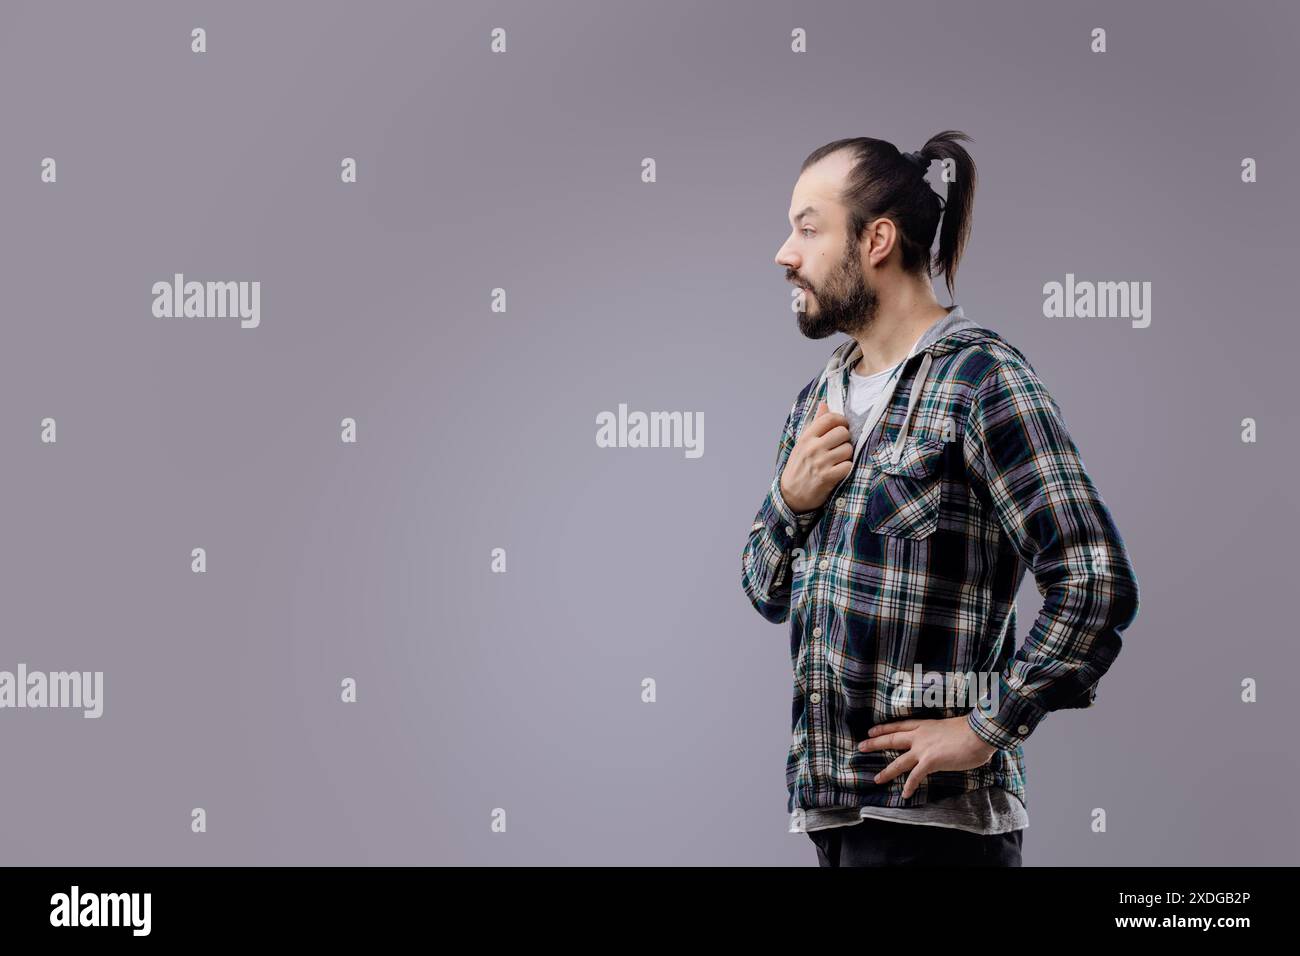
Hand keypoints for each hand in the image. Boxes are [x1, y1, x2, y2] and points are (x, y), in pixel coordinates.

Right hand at [779, 400, 852, 513]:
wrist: (791, 494)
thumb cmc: (798, 466)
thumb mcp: (803, 443)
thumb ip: (816, 423)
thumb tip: (824, 404)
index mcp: (807, 437)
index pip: (829, 419)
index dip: (841, 420)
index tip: (842, 426)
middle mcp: (813, 448)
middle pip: (843, 433)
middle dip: (845, 439)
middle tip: (840, 445)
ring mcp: (821, 463)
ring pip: (848, 449)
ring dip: (847, 455)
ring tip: (838, 459)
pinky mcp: (828, 477)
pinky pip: (848, 466)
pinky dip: (846, 468)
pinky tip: (839, 470)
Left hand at [858, 716, 997, 798]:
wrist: (978, 733)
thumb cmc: (971, 730)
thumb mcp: (950, 728)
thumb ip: (943, 736)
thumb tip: (947, 742)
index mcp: (924, 726)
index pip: (899, 726)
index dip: (884, 728)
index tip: (871, 730)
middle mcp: (920, 736)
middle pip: (892, 739)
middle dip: (875, 743)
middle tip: (861, 746)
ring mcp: (923, 749)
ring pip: (899, 761)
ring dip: (887, 771)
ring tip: (876, 779)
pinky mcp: (930, 761)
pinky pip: (916, 776)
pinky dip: (909, 786)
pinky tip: (904, 794)